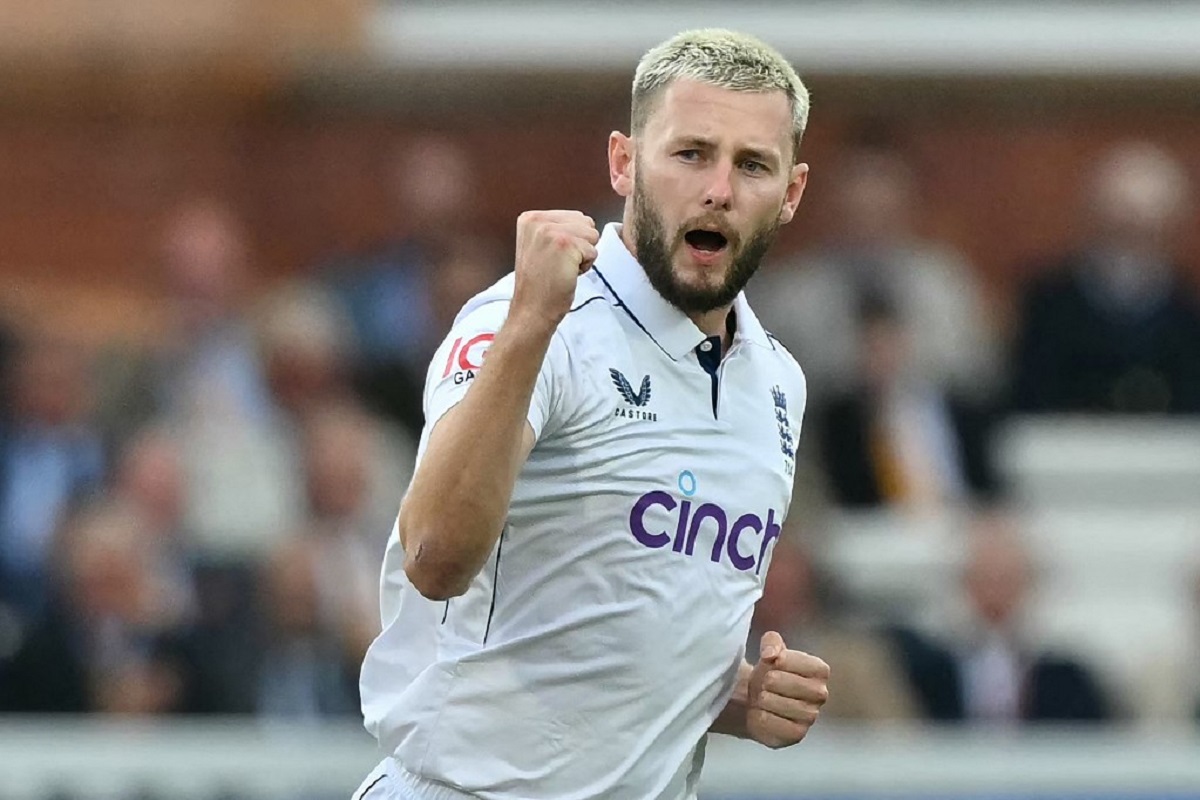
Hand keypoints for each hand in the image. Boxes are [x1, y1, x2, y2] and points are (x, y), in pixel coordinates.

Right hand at [510, 210, 598, 327]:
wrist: (531, 310)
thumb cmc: (539, 284)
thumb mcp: (538, 245)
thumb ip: (555, 228)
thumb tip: (586, 222)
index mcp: (530, 218)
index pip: (575, 217)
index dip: (572, 240)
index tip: (551, 257)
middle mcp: (538, 220)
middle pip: (586, 223)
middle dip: (580, 245)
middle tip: (558, 264)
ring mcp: (551, 231)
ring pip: (592, 235)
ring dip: (583, 255)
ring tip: (562, 268)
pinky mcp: (565, 244)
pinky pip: (593, 251)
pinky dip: (585, 266)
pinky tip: (566, 275)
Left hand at [746, 631, 829, 748]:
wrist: (753, 701)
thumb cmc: (767, 672)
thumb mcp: (769, 649)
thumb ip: (771, 641)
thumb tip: (771, 654)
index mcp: (819, 670)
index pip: (802, 662)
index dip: (781, 661)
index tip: (770, 661)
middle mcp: (821, 694)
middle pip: (790, 683)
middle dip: (769, 680)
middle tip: (764, 682)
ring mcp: (811, 716)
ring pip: (781, 704)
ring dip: (763, 699)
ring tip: (761, 697)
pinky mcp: (797, 735)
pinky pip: (775, 724)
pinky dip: (761, 717)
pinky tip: (761, 712)